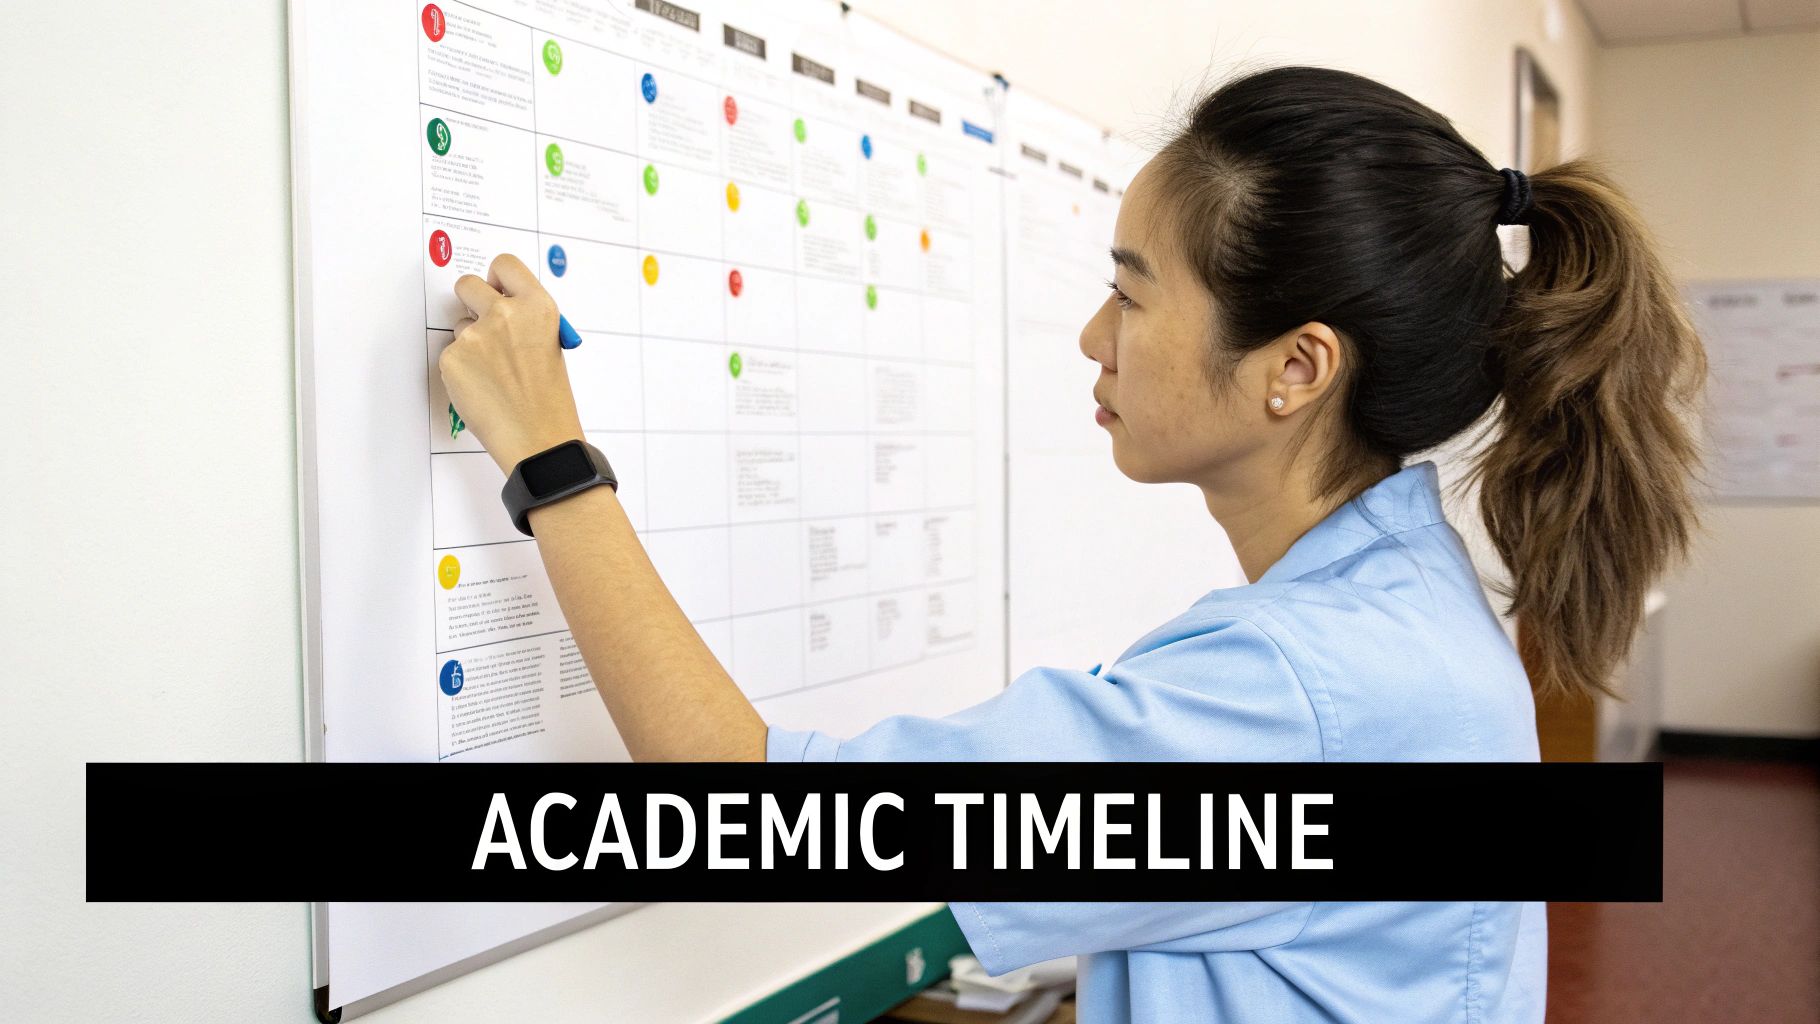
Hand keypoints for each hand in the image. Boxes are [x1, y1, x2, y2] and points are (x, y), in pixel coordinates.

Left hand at [440, 254, 586, 472]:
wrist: (538, 438)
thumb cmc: (549, 399)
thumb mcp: (550, 346)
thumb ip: (524, 320)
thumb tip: (497, 308)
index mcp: (537, 307)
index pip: (504, 264)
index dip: (497, 277)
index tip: (496, 289)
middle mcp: (505, 314)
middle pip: (467, 284)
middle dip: (471, 301)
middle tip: (482, 324)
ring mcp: (475, 336)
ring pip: (458, 325)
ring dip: (469, 342)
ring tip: (493, 374)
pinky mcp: (452, 359)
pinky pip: (450, 355)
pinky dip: (461, 370)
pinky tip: (482, 388)